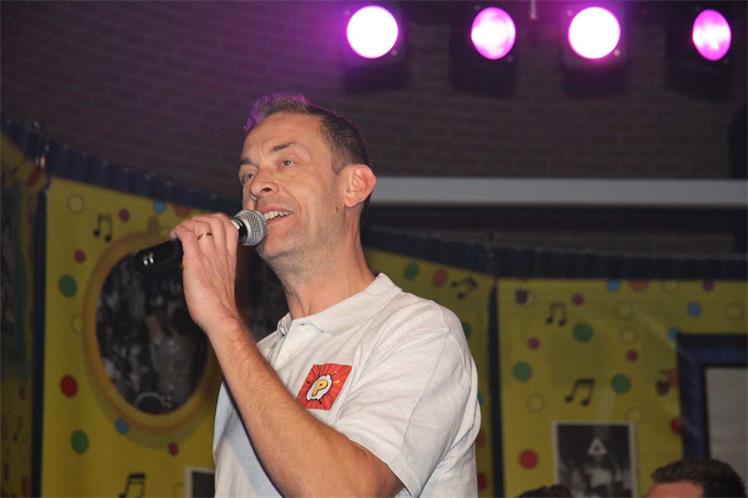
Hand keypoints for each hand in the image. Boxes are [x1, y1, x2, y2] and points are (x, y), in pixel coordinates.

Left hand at [170, 213, 240, 333]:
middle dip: (200, 218)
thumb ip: (218, 267)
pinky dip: (178, 231)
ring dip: (187, 224)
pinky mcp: (194, 262)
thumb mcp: (226, 279)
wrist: (221, 316)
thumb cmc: (220, 304)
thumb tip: (206, 264)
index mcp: (230, 256)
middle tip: (189, 229)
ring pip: (201, 224)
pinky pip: (187, 235)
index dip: (216, 220)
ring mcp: (208, 255)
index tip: (205, 226)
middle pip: (216, 220)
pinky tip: (174, 238)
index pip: (229, 226)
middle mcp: (221, 252)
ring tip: (179, 234)